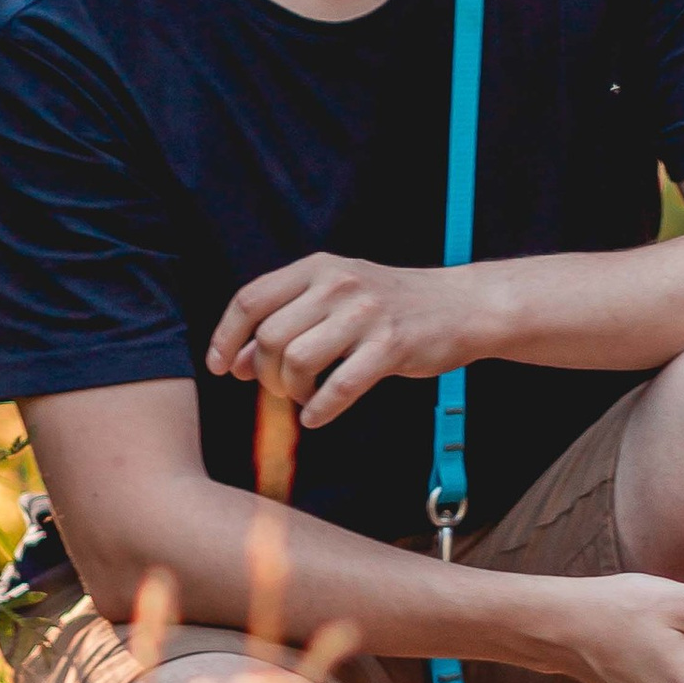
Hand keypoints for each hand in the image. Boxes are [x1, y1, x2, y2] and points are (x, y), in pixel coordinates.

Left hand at [208, 254, 500, 427]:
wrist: (461, 305)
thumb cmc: (389, 305)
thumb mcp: (334, 298)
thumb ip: (285, 321)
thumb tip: (233, 362)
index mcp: (318, 268)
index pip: (250, 300)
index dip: (226, 338)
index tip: (222, 368)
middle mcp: (338, 284)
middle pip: (269, 337)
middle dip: (264, 373)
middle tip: (280, 387)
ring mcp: (366, 314)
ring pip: (297, 361)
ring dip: (293, 391)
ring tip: (307, 396)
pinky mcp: (391, 346)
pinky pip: (339, 386)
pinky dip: (321, 409)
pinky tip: (319, 414)